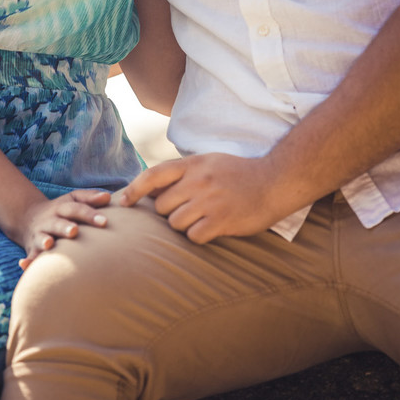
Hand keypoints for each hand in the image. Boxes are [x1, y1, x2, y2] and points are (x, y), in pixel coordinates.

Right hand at [16, 189, 111, 269]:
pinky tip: (24, 264)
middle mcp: (50, 221)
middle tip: (74, 231)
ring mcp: (39, 235)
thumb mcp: (73, 199)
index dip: (89, 214)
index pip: (76, 209)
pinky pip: (30, 256)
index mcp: (62, 208)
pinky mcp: (32, 249)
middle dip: (65, 227)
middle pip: (57, 223)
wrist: (28, 218)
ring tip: (49, 244)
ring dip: (44, 241)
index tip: (104, 221)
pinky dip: (27, 261)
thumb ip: (90, 198)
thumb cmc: (61, 211)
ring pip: (41, 238)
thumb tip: (108, 197)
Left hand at [116, 154, 296, 243]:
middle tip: (190, 210)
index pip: (153, 175)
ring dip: (184, 226)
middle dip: (170, 212)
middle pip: (162, 206)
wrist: (275, 182)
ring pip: (175, 224)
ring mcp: (210, 201)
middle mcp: (199, 181)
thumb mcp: (209, 163)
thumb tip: (149, 189)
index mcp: (194, 165)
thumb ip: (182, 173)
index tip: (124, 202)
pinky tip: (213, 228)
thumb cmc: (240, 174)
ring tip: (203, 218)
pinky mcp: (221, 220)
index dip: (134, 189)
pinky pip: (193, 236)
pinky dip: (199, 236)